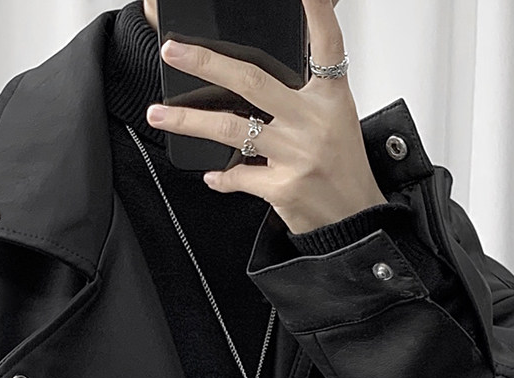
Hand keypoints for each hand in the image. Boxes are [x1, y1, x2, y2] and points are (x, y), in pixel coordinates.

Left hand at [146, 0, 386, 234]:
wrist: (355, 220)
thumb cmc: (342, 167)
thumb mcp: (335, 119)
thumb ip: (302, 94)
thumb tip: (252, 78)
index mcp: (330, 98)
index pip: (326, 45)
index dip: (317, 12)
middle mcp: (313, 122)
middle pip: (252, 80)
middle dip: (206, 63)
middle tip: (173, 50)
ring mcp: (296, 155)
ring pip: (232, 128)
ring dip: (189, 120)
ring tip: (159, 112)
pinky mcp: (282, 188)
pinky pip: (238, 175)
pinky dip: (222, 176)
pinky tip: (212, 173)